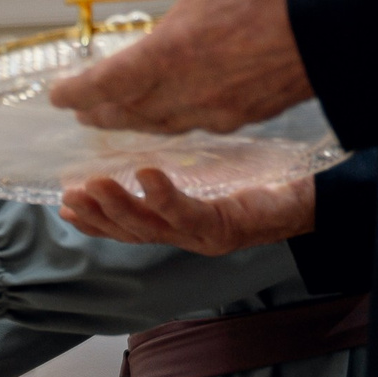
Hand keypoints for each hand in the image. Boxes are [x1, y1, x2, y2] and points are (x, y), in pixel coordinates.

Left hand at [48, 0, 308, 131]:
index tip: (57, 93)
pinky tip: (181, 109)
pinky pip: (200, 125)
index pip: (102, 84)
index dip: (75, 91)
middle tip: (83, 108)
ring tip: (122, 113)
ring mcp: (221, 109)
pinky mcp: (252, 114)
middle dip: (100, 111)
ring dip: (136, 120)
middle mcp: (188, 91)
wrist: (349, 14)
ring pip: (162, 124)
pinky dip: (176, 120)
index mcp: (167, 53)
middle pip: (128, 113)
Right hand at [59, 167, 316, 252]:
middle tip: (70, 196)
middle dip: (97, 215)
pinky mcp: (223, 229)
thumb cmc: (265, 180)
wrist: (312, 198)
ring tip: (94, 185)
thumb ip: (183, 166)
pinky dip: (162, 196)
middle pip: (131, 232)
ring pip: (150, 228)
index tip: (65, 206)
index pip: (128, 227)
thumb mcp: (213, 171)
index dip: (95, 221)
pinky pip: (185, 214)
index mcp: (181, 225)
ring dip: (118, 207)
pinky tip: (145, 175)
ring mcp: (204, 237)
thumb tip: (147, 140)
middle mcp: (187, 237)